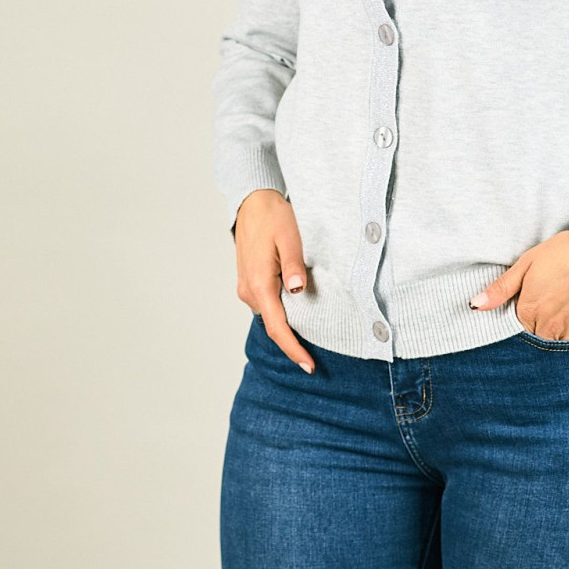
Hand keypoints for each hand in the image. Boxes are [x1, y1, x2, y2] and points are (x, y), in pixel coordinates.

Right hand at [233, 188, 316, 373]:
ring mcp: (247, 287)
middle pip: (276, 325)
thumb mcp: (289, 237)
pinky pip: (269, 304)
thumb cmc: (272, 216)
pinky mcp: (250, 282)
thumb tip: (297, 290)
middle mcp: (249, 291)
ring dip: (290, 323)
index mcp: (259, 284)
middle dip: (296, 340)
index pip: (278, 327)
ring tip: (315, 331)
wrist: (252, 202)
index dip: (294, 349)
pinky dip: (284, 310)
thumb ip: (293, 265)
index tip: (309, 366)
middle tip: (321, 353)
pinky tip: (300, 308)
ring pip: (272, 314)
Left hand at [468, 228, 568, 338]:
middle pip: (534, 334)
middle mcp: (548, 329)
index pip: (515, 323)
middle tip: (550, 295)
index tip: (532, 294)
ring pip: (554, 340)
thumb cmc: (565, 253)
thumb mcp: (527, 263)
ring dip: (555, 327)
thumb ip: (501, 289)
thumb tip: (475, 305)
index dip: (522, 309)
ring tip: (564, 300)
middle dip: (538, 320)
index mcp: (528, 312)